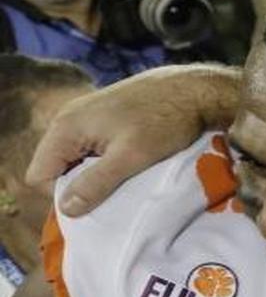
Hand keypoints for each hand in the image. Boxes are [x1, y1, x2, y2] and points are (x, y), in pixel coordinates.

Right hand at [26, 65, 242, 216]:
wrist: (194, 88)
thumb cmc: (165, 120)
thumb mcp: (131, 157)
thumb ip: (96, 183)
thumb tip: (66, 209)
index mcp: (66, 127)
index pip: (39, 175)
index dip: (62, 195)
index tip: (95, 202)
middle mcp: (69, 119)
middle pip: (56, 167)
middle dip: (79, 186)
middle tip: (112, 194)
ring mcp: (87, 115)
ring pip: (76, 159)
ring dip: (96, 175)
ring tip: (124, 179)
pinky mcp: (106, 116)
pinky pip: (93, 148)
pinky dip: (106, 161)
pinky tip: (129, 164)